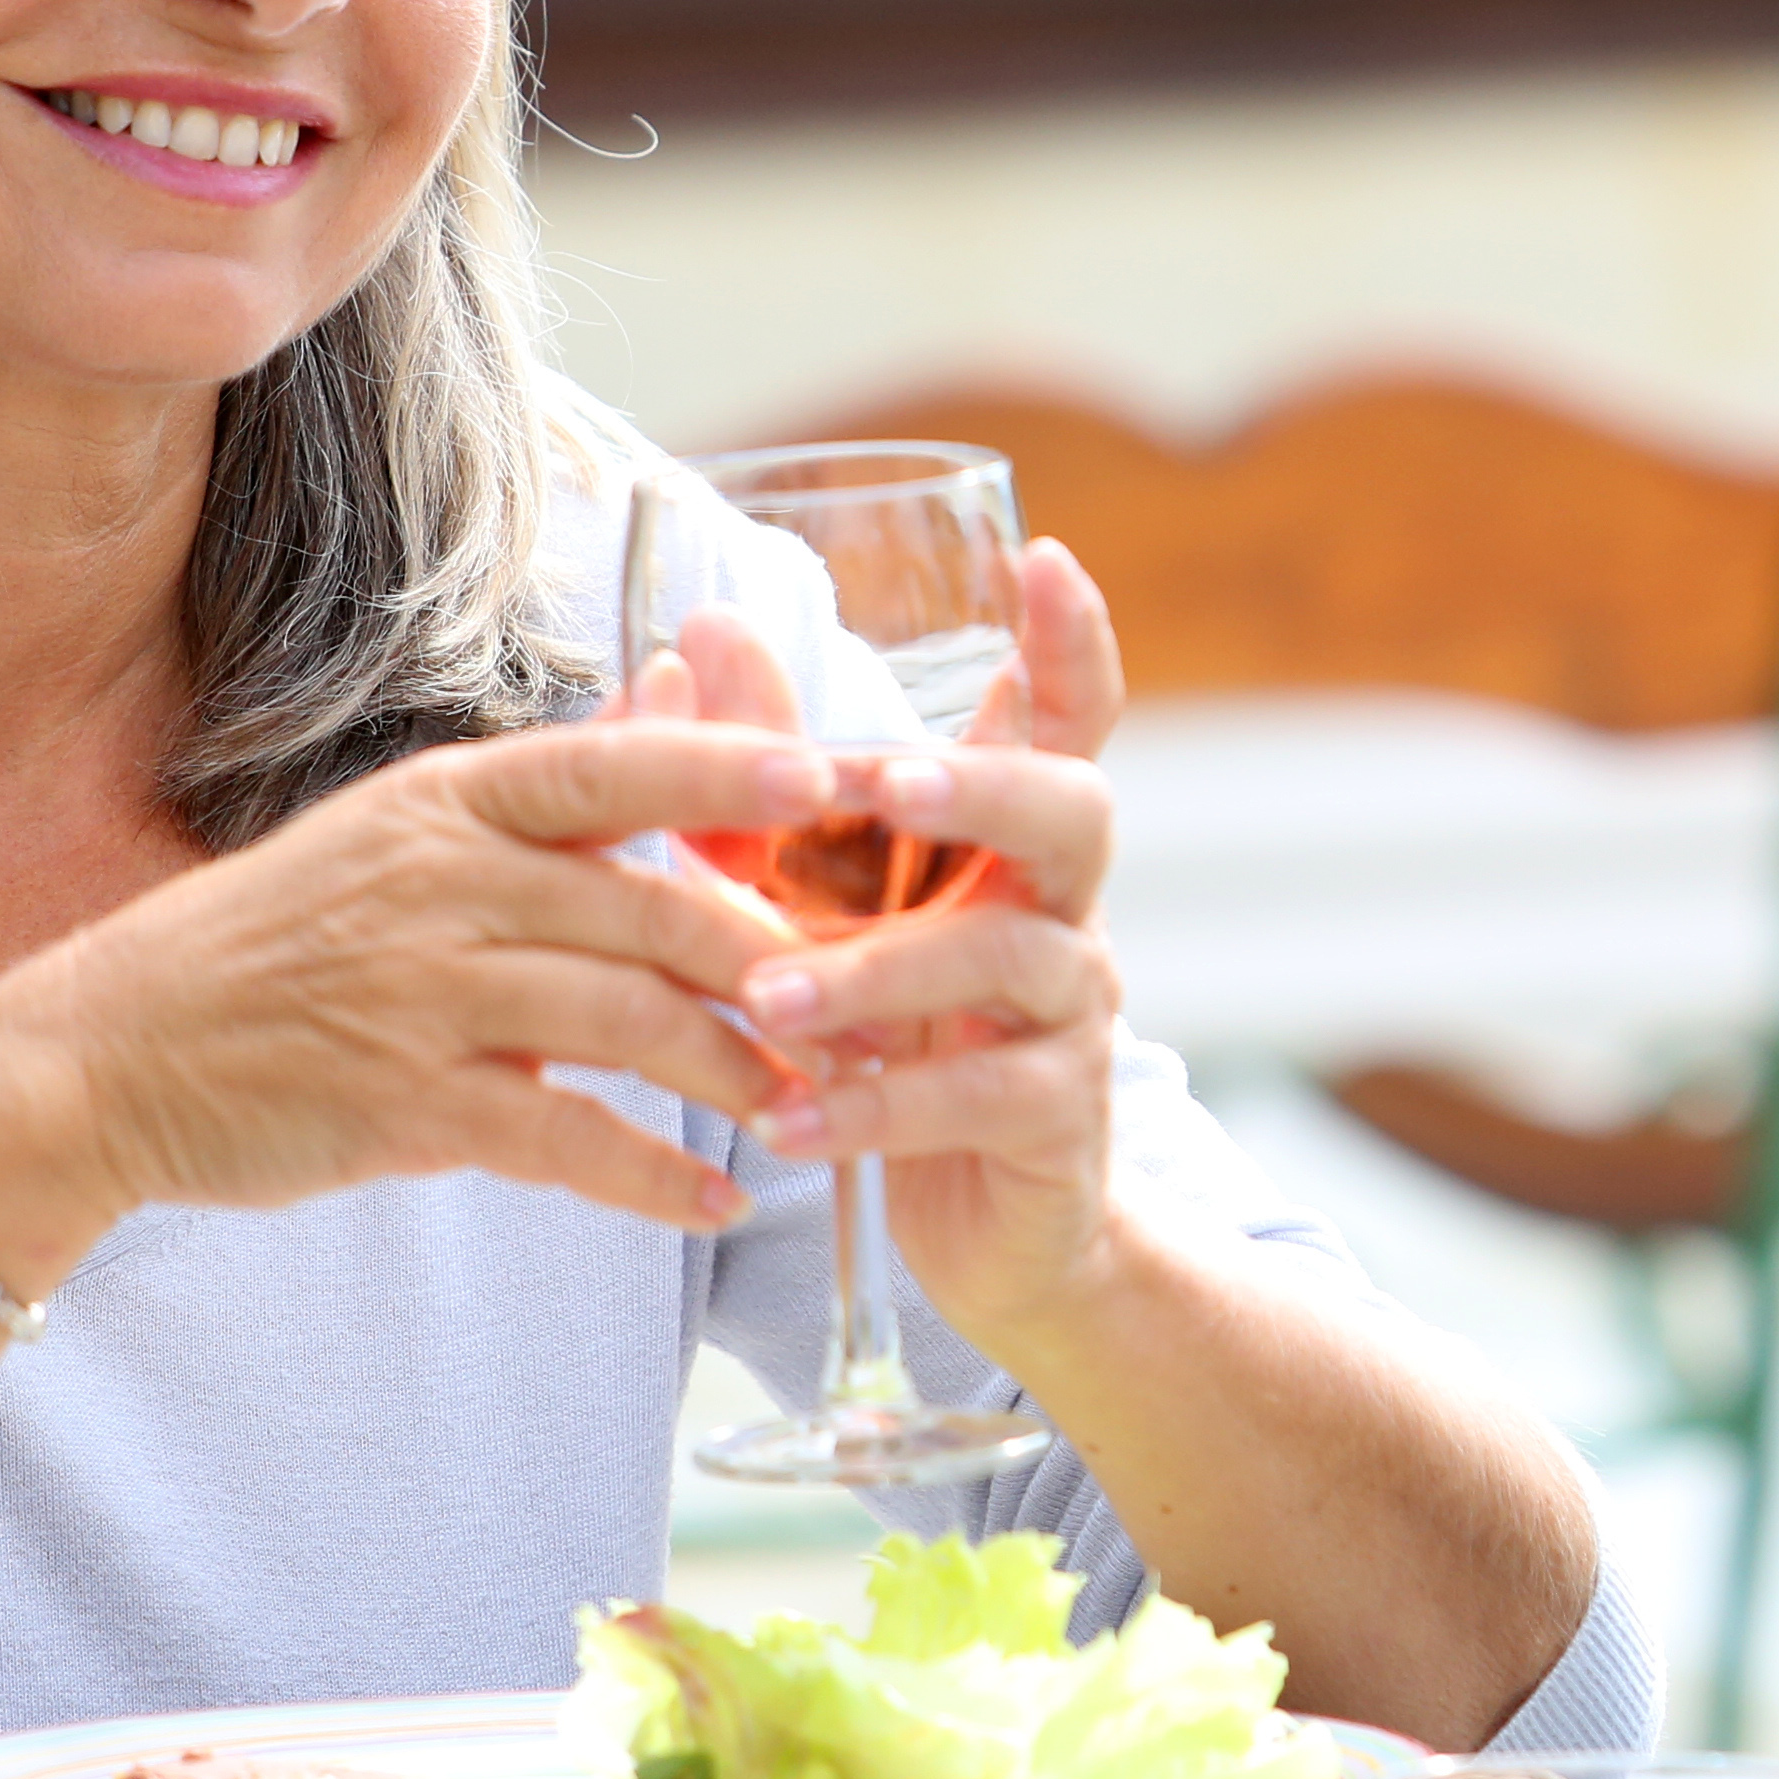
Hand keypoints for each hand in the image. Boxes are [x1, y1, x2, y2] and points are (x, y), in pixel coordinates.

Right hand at [0, 720, 831, 1252]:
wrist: (110, 1053)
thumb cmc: (285, 941)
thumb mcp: (410, 831)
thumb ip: (560, 781)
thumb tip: (680, 680)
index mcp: (456, 801)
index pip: (618, 764)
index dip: (735, 764)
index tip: (841, 775)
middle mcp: (445, 881)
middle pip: (656, 906)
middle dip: (781, 965)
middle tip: (879, 1008)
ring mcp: (422, 992)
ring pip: (631, 1021)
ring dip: (743, 1073)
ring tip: (820, 1109)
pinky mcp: (403, 1102)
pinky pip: (560, 1138)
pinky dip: (649, 1176)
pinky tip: (713, 1203)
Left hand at [674, 540, 1141, 1341]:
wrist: (987, 1222)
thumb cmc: (893, 1030)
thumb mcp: (822, 902)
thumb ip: (768, 778)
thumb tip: (703, 628)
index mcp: (1009, 840)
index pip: (1069, 720)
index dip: (1070, 641)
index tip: (1045, 557)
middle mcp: (1062, 906)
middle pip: (1070, 809)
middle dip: (977, 785)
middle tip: (877, 784)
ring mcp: (1075, 1010)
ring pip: (1010, 957)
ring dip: (879, 969)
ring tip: (770, 999)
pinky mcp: (1060, 1116)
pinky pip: (977, 1096)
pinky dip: (872, 1108)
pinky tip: (785, 1121)